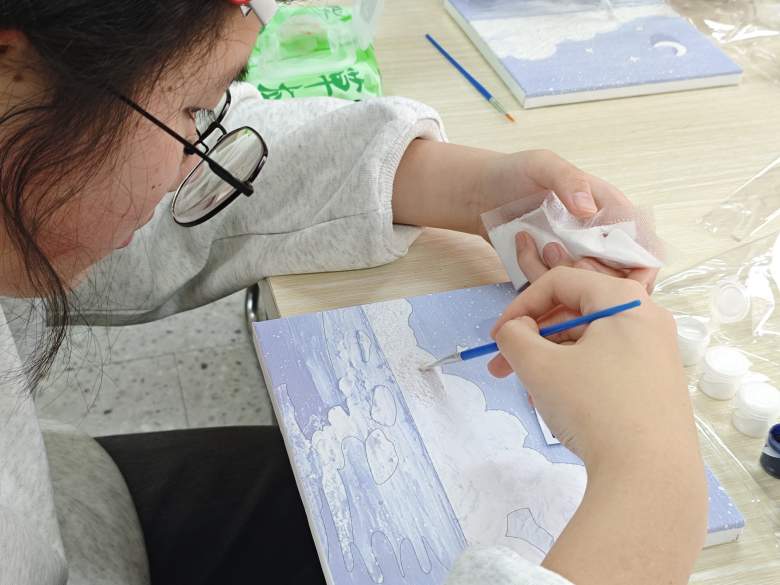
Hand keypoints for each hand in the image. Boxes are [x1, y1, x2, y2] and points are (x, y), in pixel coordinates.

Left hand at [478, 150, 657, 290]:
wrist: (479, 194)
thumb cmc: (515, 173)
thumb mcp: (542, 165)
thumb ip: (568, 181)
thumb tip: (590, 209)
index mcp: (608, 209)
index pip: (640, 241)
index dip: (635, 259)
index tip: (611, 262)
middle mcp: (597, 238)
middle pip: (619, 274)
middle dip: (597, 273)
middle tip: (566, 256)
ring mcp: (573, 258)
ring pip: (587, 288)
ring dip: (565, 274)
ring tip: (540, 245)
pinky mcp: (550, 273)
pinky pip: (554, 291)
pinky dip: (540, 277)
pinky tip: (523, 250)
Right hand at [489, 267, 706, 584]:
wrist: (650, 476)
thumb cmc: (593, 407)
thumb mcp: (540, 366)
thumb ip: (514, 336)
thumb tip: (515, 330)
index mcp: (625, 301)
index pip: (561, 282)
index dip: (520, 305)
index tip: (497, 337)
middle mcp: (648, 319)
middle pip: (576, 312)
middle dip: (533, 338)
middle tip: (502, 369)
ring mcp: (657, 354)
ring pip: (589, 342)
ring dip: (551, 359)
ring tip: (531, 392)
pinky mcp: (658, 386)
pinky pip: (608, 365)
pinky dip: (577, 375)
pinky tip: (560, 406)